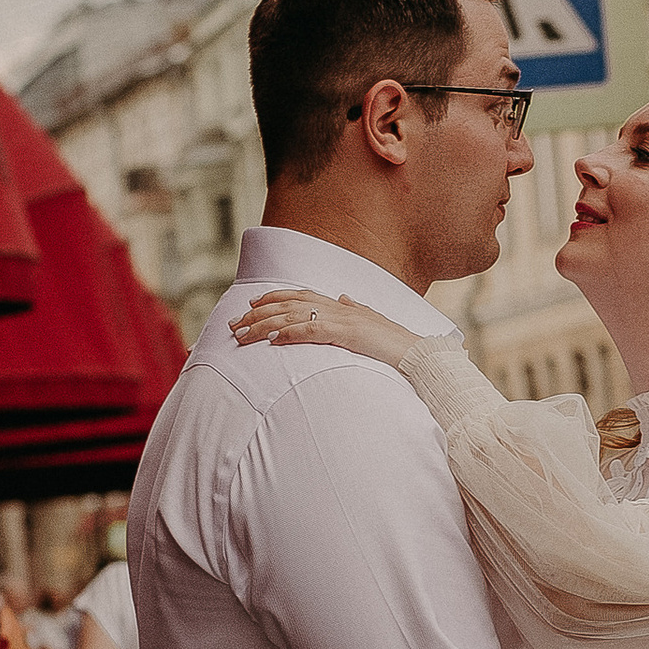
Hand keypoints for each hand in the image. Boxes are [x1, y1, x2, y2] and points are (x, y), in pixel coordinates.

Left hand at [232, 287, 418, 369]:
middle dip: (257, 313)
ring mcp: (341, 319)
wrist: (415, 353)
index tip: (250, 304)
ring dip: (264, 325)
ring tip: (242, 335)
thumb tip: (343, 297)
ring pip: (292, 317)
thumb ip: (354, 308)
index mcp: (340, 304)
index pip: (298, 295)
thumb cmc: (394, 342)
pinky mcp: (345, 334)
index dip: (272, 297)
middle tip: (233, 325)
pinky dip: (289, 333)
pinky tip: (271, 339)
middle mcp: (336, 307)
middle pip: (288, 305)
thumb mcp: (371, 320)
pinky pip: (310, 331)